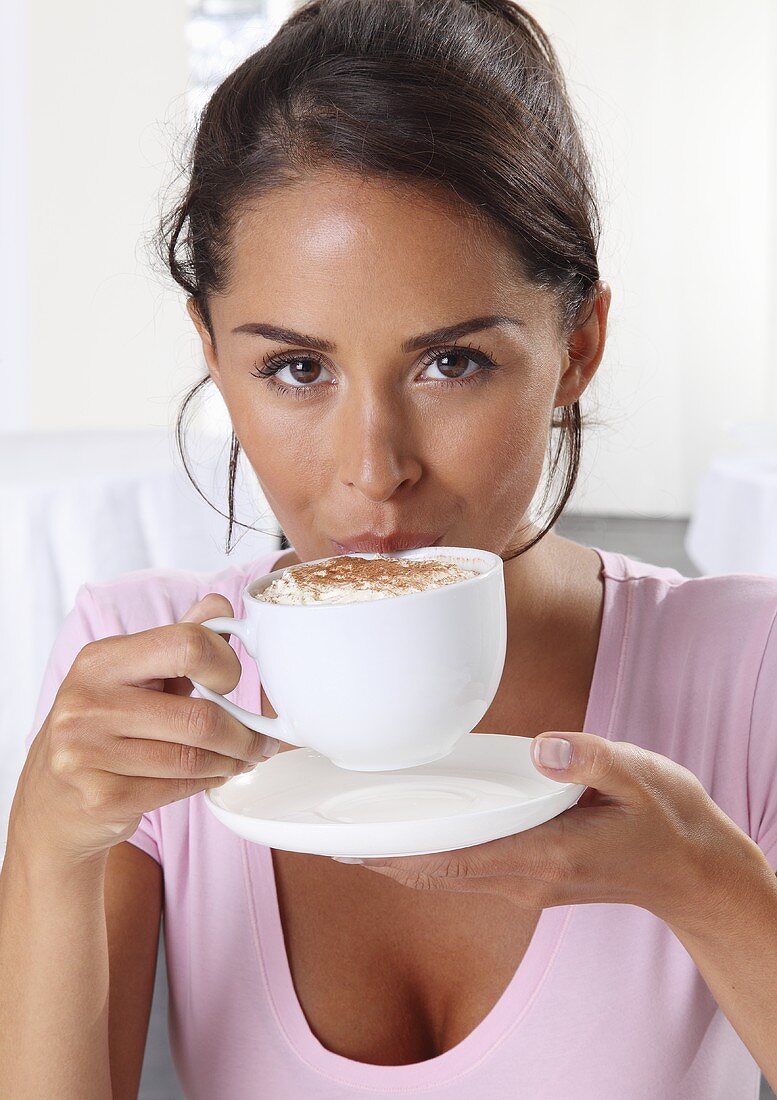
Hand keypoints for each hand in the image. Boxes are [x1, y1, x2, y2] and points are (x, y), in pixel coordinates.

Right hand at [10, 594, 279, 863]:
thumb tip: (220, 607)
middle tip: (263, 740)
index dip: (225, 665)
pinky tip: (214, 776)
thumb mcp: (133, 674)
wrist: (54, 796)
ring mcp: (87, 753)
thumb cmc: (104, 725)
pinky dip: (206, 783)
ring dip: (231, 761)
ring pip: (193, 759)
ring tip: (244, 758)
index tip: (234, 682)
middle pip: (200, 717)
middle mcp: (87, 702)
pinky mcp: (99, 797)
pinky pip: (177, 790)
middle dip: (244, 733)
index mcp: (101, 659)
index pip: (187, 645)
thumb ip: (179, 639)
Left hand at [338, 731, 761, 930]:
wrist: (695, 874)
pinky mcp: (532, 880)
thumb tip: (541, 747)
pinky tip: (412, 840)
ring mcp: (528, 885)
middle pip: (438, 875)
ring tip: (355, 837)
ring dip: (402, 861)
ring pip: (448, 878)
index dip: (401, 853)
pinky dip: (431, 859)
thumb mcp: (643, 777)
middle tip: (330, 837)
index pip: (458, 858)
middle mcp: (528, 878)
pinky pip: (467, 873)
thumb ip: (591, 759)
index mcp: (548, 854)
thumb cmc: (669, 822)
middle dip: (384, 858)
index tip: (353, 843)